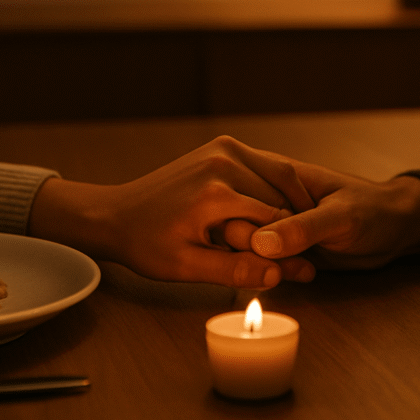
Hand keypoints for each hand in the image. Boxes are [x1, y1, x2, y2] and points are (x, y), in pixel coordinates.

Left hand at [27, 136, 317, 287]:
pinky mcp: (224, 145)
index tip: (302, 268)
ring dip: (289, 205)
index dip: (291, 246)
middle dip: (292, 226)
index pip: (276, 220)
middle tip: (301, 259)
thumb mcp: (187, 266)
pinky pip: (266, 167)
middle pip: (282, 197)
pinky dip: (276, 190)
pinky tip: (273, 215)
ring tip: (289, 237)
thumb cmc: (148, 245)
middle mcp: (224, 161)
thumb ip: (235, 270)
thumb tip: (279, 274)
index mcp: (216, 192)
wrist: (117, 214)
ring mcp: (225, 148)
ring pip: (280, 179)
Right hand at [232, 160, 419, 269]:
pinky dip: (275, 271)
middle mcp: (269, 196)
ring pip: (247, 247)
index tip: (267, 250)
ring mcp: (275, 222)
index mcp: (277, 174)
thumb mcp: (341, 217)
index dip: (244, 228)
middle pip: (235, 225)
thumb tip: (258, 242)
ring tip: (300, 269)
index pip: (236, 199)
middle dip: (253, 252)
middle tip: (285, 265)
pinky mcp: (284, 245)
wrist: (397, 227)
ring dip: (266, 265)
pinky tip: (298, 274)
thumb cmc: (374, 209)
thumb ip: (303, 228)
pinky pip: (264, 260)